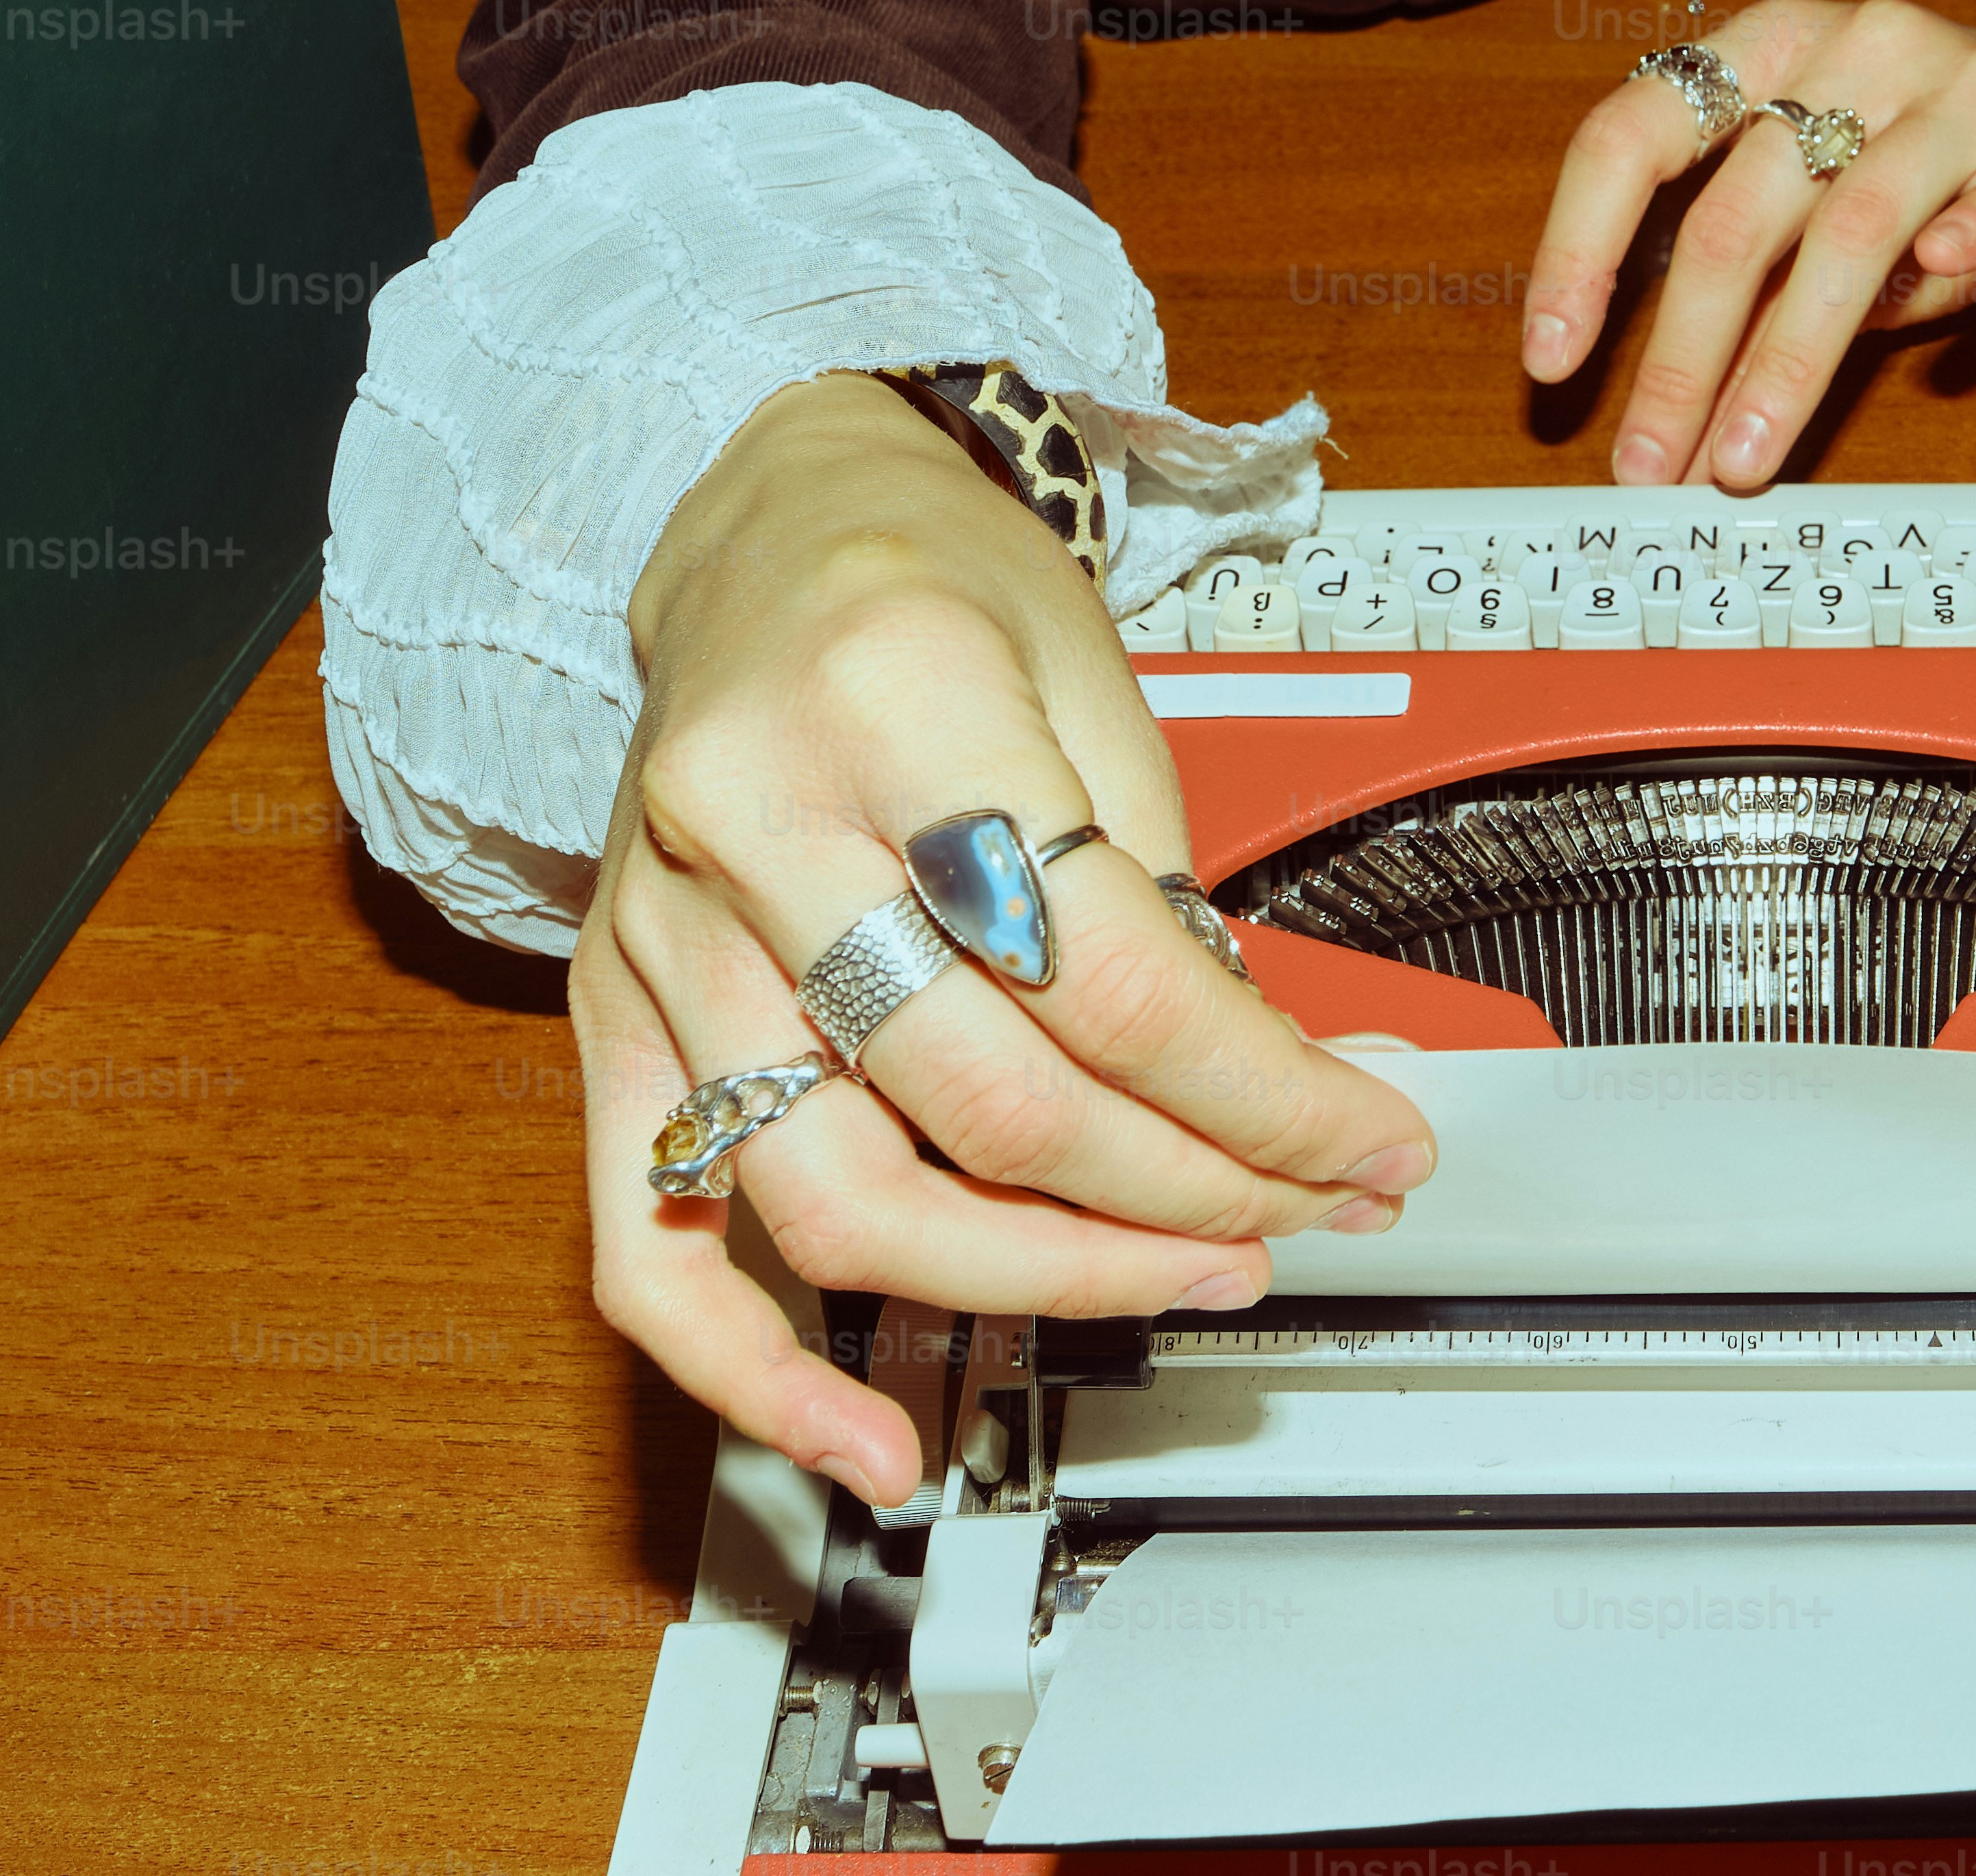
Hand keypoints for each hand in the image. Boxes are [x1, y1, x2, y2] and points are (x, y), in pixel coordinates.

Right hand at [574, 373, 1436, 1507]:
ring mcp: (660, 933)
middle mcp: (754, 818)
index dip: (1267, 1095)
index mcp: (900, 699)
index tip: (1369, 1146)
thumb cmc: (937, 590)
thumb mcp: (1097, 685)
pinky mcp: (606, 1020)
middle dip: (1182, 1193)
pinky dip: (754, 1376)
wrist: (777, 533)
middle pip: (992, 1099)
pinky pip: (651, 1245)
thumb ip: (1168, 890)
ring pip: (844, 1195)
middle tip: (1301, 1214)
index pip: (1114, 972)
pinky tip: (867, 1442)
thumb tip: (1280, 1083)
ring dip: (1037, 1280)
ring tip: (1176, 1278)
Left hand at [1518, 0, 1975, 488]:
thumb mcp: (1826, 228)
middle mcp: (1853, 47)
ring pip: (1852, 224)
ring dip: (1788, 357)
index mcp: (1769, 50)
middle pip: (1738, 210)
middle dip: (1682, 356)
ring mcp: (1958, 80)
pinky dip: (1970, 232)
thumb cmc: (1943, 190)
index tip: (1552, 359)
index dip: (1579, 246)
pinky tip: (1942, 271)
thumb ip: (1755, 287)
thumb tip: (1666, 410)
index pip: (1637, 131)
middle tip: (1648, 463)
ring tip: (1745, 456)